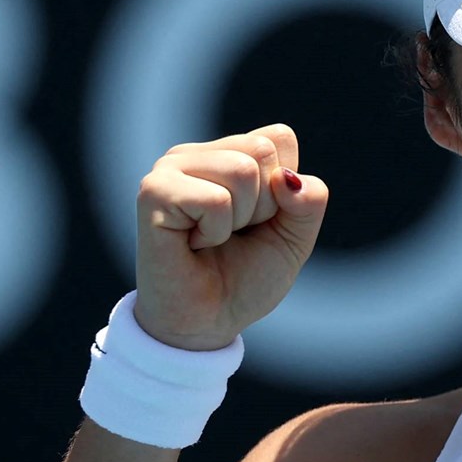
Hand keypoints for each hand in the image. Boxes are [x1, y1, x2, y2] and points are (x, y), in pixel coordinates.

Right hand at [132, 124, 329, 349]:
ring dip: (239, 220)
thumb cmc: (245, 278)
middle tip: (232, 234)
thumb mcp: (295, 237)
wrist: (207, 324)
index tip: (256, 222)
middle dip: (262, 205)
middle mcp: (194, 154)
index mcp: (225, 153)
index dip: (283, 189)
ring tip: (211, 239)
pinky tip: (192, 245)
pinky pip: (216, 200)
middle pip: (261, 151)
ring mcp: (169, 169)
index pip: (278, 137)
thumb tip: (286, 178)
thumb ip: (309, 201)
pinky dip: (216, 232)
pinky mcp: (153, 192)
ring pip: (241, 171)